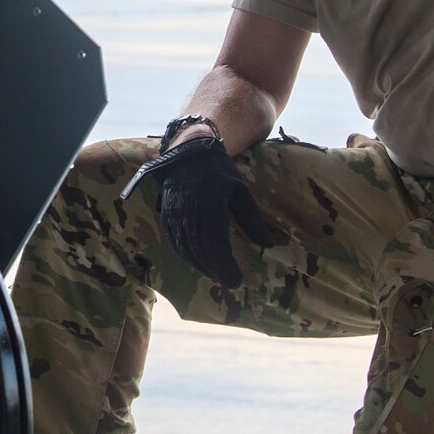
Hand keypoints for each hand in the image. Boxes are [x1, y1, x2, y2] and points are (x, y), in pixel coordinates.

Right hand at [119, 136, 272, 286]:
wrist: (189, 152)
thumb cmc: (219, 170)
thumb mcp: (241, 190)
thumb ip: (252, 219)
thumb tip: (268, 244)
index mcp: (209, 204)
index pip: (215, 244)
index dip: (224, 266)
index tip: (237, 281)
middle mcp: (188, 212)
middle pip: (200, 252)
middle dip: (216, 271)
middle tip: (230, 281)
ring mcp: (174, 215)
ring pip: (186, 250)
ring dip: (202, 266)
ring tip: (218, 274)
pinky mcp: (166, 216)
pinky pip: (175, 243)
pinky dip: (188, 257)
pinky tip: (200, 262)